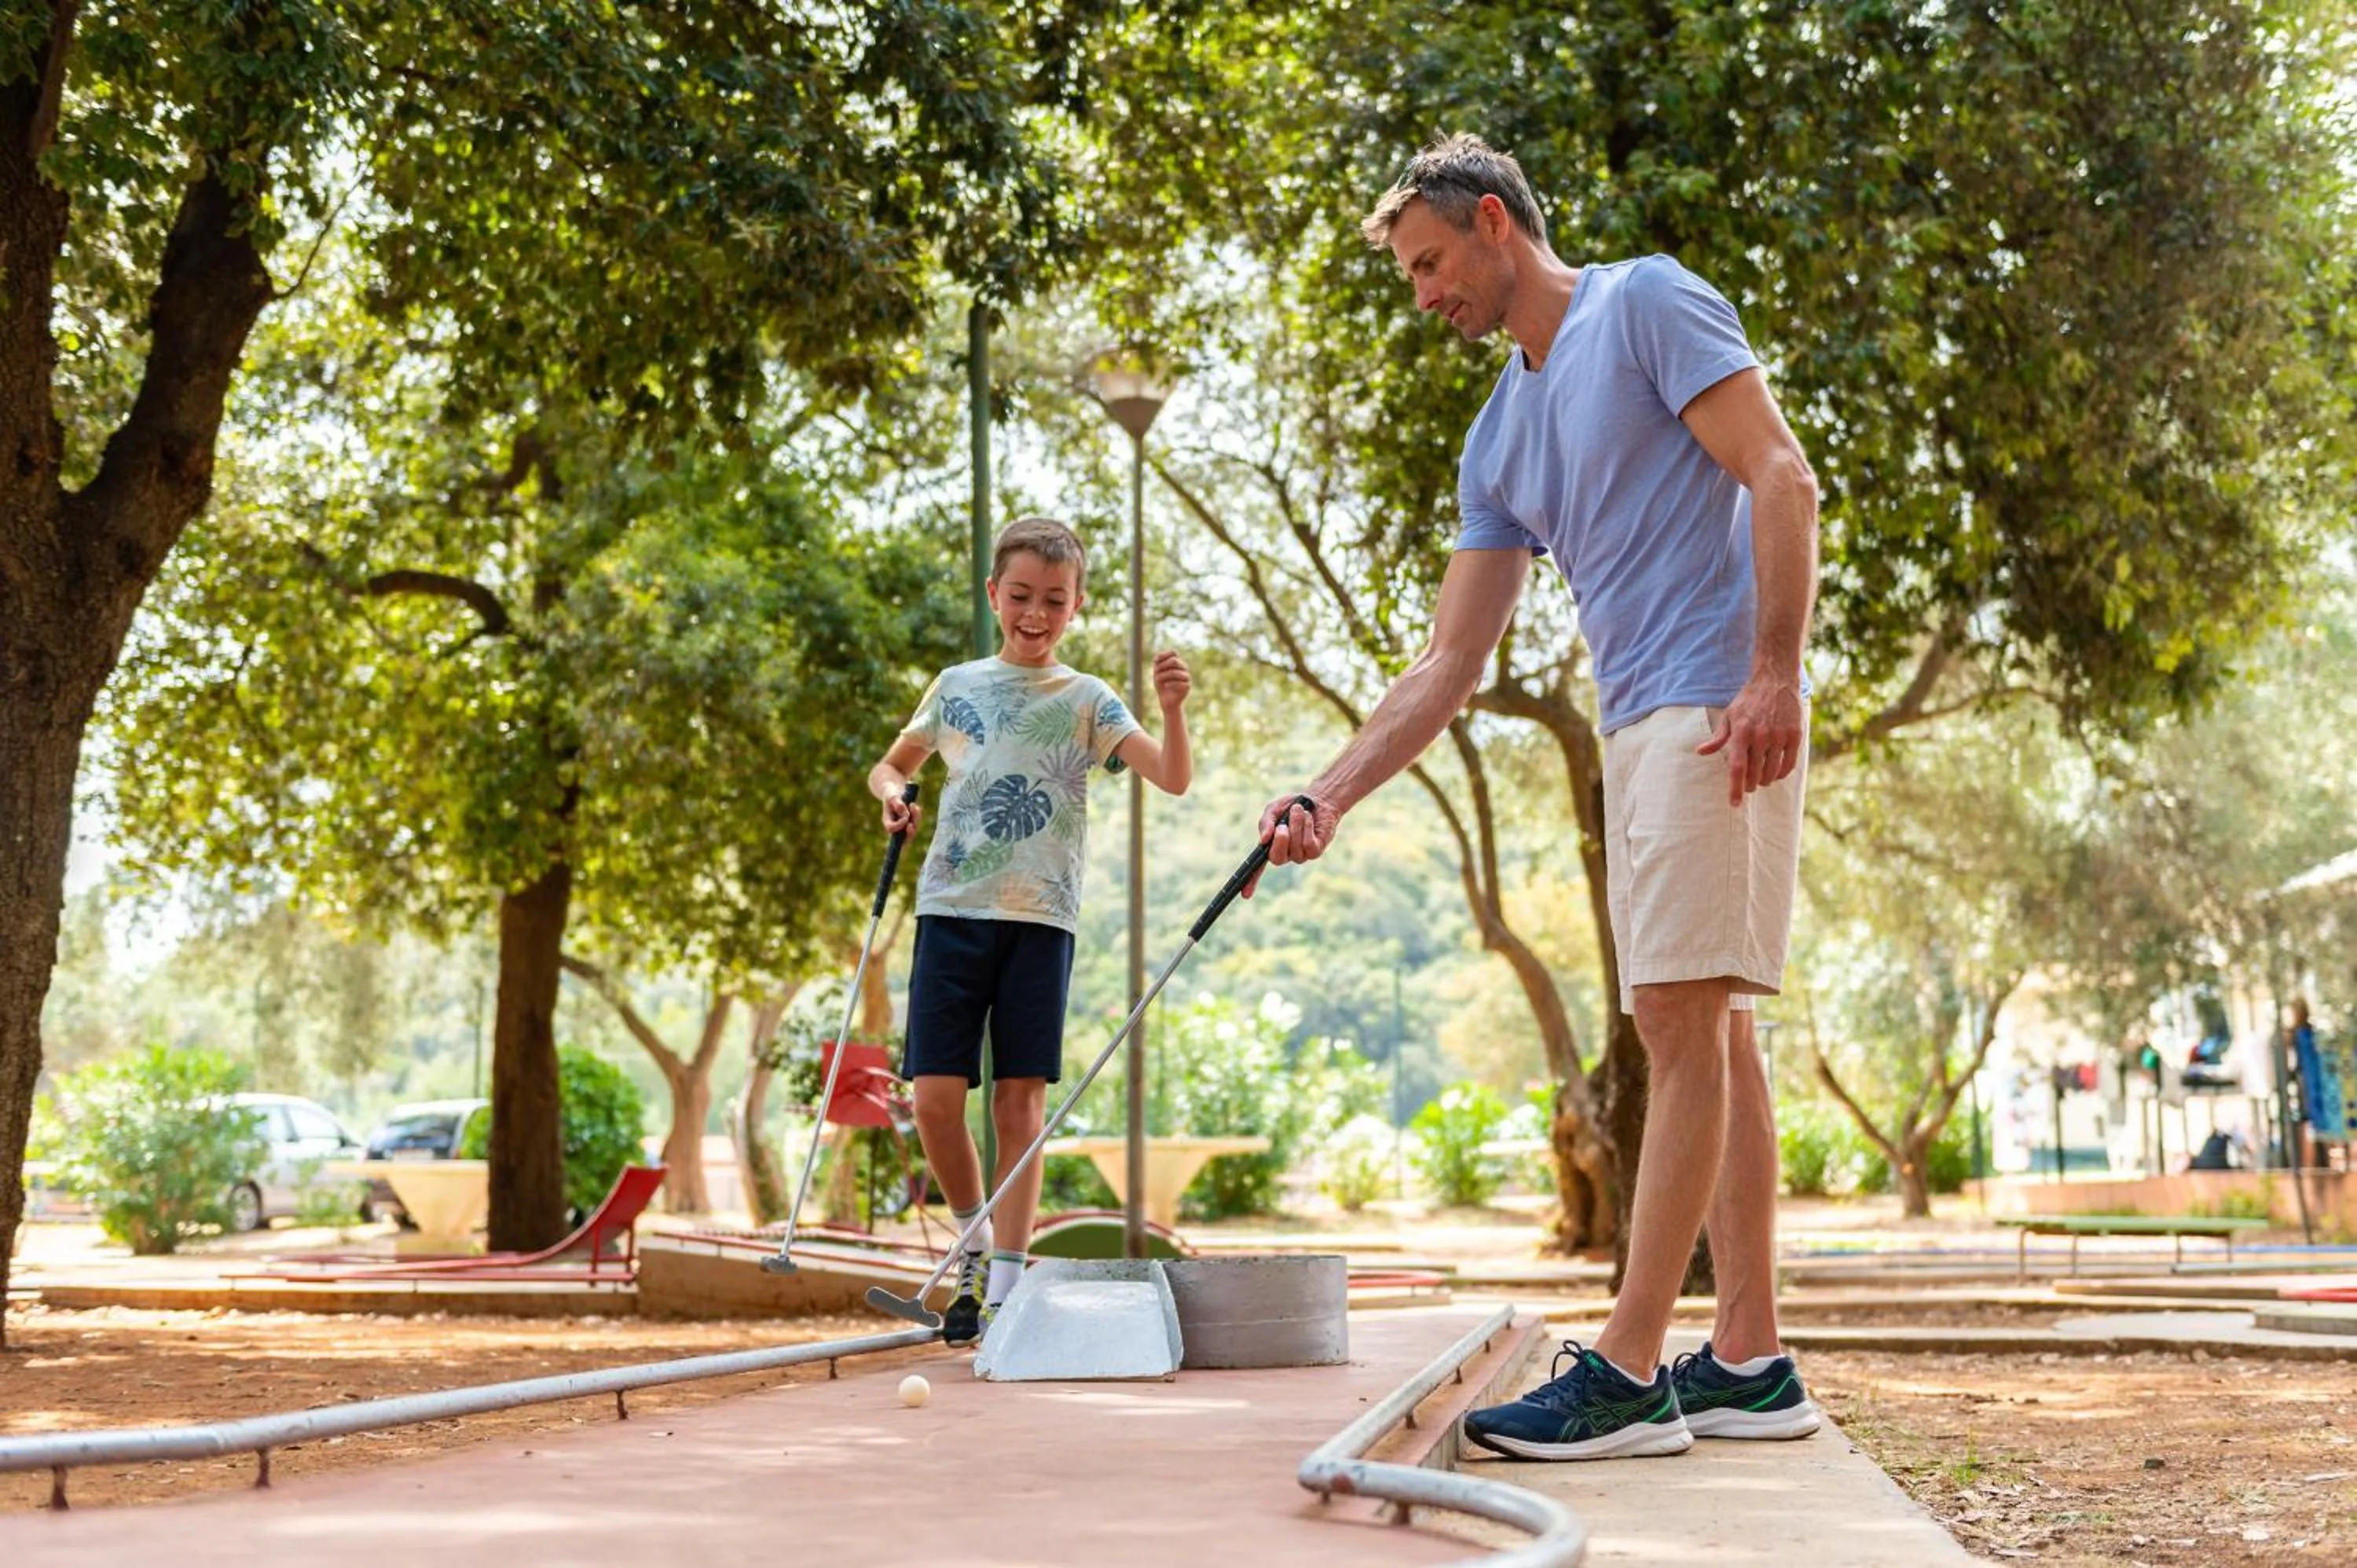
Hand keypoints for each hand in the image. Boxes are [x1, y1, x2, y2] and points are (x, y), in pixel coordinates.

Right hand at [882, 793, 921, 837]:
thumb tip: (906, 816)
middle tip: (911, 825)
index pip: (891, 829)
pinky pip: (916, 822)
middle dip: (909, 833)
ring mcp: (904, 825)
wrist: (895, 790)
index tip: (905, 817)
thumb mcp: (892, 796)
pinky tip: (915, 806)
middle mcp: (895, 826)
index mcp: (887, 821)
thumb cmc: (891, 793)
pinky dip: (917, 815)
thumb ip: (898, 805)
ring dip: (915, 819)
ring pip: (912, 829)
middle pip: (903, 837)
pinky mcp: (911, 821)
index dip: (899, 825)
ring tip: (913, 805)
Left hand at [1152, 649, 1190, 709]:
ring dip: (1164, 676)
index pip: (1174, 653)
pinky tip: (1166, 685)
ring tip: (1158, 680)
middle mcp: (1184, 668)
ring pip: (1175, 672)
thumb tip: (1158, 657)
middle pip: (1174, 661)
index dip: (1164, 657)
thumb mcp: (1157, 671)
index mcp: (1178, 662)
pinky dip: (1170, 684)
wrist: (1166, 699)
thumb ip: (1157, 661)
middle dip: (1162, 667)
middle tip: (1156, 673)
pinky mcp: (1188, 686)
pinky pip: (1179, 683)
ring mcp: (1187, 677)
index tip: (1156, 665)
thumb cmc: (1161, 684)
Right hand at [1244, 793, 1334, 896]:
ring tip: (1298, 810)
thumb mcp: (1273, 810)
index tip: (1245, 894)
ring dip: (1296, 825)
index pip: (1257, 868)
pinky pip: (1308, 845)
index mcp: (1270, 847)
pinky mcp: (1315, 851)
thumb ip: (1266, 823)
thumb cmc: (1292, 806)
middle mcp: (1285, 855)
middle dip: (1280, 841)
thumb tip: (1263, 840)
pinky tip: (1309, 817)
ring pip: (1295, 848)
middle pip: (1277, 859)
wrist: (1317, 800)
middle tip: (1283, 826)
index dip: (1251, 881)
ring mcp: (1300, 855)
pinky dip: (1307, 828)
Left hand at [1695, 676, 1804, 805]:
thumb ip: (1718, 738)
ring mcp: (1779, 735)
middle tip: (1748, 786)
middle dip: (1750, 785)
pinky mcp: (1795, 735)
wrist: (1775, 681)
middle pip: (1754, 774)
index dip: (1735, 788)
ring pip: (1772, 772)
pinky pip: (1789, 765)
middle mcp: (1760, 735)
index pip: (1737, 768)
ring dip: (1765, 781)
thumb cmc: (1749, 700)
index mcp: (1741, 732)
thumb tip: (1700, 752)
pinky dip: (1781, 774)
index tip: (1734, 804)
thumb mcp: (1729, 716)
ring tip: (1761, 779)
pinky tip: (1775, 773)